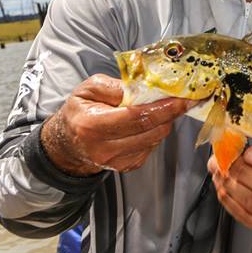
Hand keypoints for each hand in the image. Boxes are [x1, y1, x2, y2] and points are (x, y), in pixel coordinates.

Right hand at [41, 74, 195, 175]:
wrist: (68, 143)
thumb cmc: (79, 112)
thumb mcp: (88, 89)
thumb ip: (115, 86)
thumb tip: (143, 87)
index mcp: (93, 125)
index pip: (137, 117)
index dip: (164, 108)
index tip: (183, 98)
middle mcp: (105, 148)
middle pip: (151, 130)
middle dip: (170, 114)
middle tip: (181, 99)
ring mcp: (116, 161)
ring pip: (154, 139)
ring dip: (163, 122)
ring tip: (161, 108)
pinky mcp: (126, 166)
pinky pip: (150, 147)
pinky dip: (154, 133)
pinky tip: (146, 124)